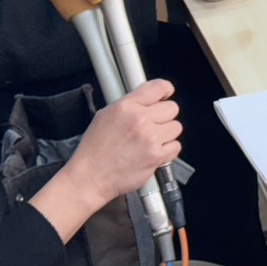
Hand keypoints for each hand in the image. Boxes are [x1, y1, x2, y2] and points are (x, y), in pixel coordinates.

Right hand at [29, 79, 181, 240]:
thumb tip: (146, 100)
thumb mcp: (104, 116)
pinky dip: (167, 150)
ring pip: (176, 127)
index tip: (166, 94)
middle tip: (153, 124)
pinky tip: (153, 151)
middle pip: (172, 108)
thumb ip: (129, 105)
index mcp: (126, 107)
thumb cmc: (94, 150)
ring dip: (166, 133)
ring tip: (150, 140)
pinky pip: (176, 146)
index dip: (165, 90)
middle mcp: (140, 120)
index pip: (158, 87)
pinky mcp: (156, 156)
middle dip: (164, 115)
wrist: (90, 177)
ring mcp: (150, 138)